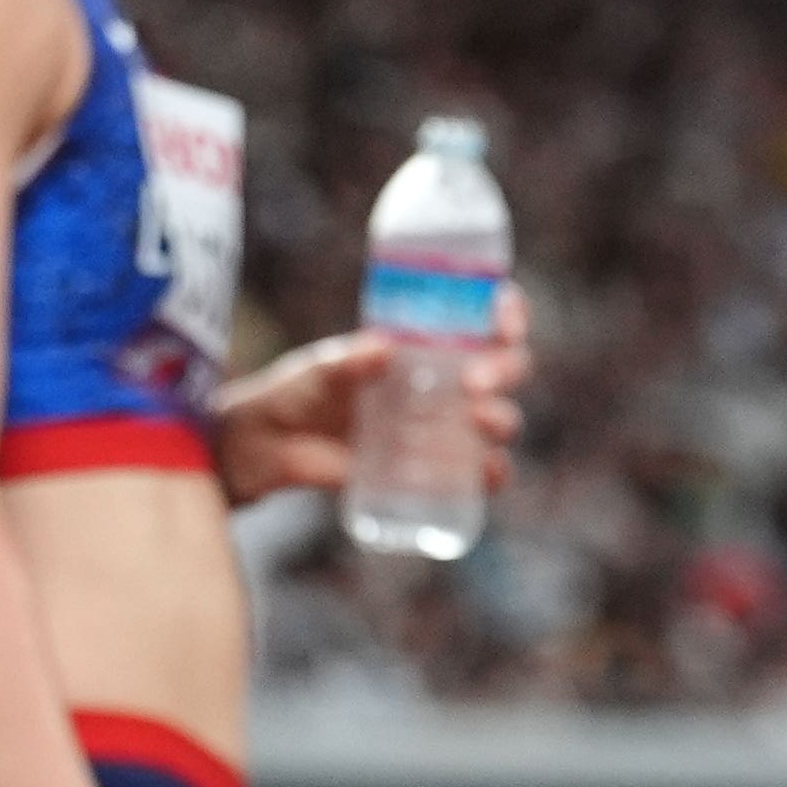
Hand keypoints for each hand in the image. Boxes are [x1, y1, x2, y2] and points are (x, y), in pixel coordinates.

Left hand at [211, 331, 525, 508]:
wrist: (277, 444)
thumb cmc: (301, 390)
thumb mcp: (321, 369)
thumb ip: (348, 361)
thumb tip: (382, 350)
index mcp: (427, 341)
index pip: (485, 318)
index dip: (509, 313)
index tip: (502, 315)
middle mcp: (446, 380)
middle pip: (504, 368)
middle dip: (504, 369)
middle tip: (475, 381)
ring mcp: (443, 425)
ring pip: (498, 418)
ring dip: (502, 418)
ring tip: (479, 420)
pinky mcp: (434, 468)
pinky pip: (476, 473)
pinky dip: (490, 473)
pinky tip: (488, 471)